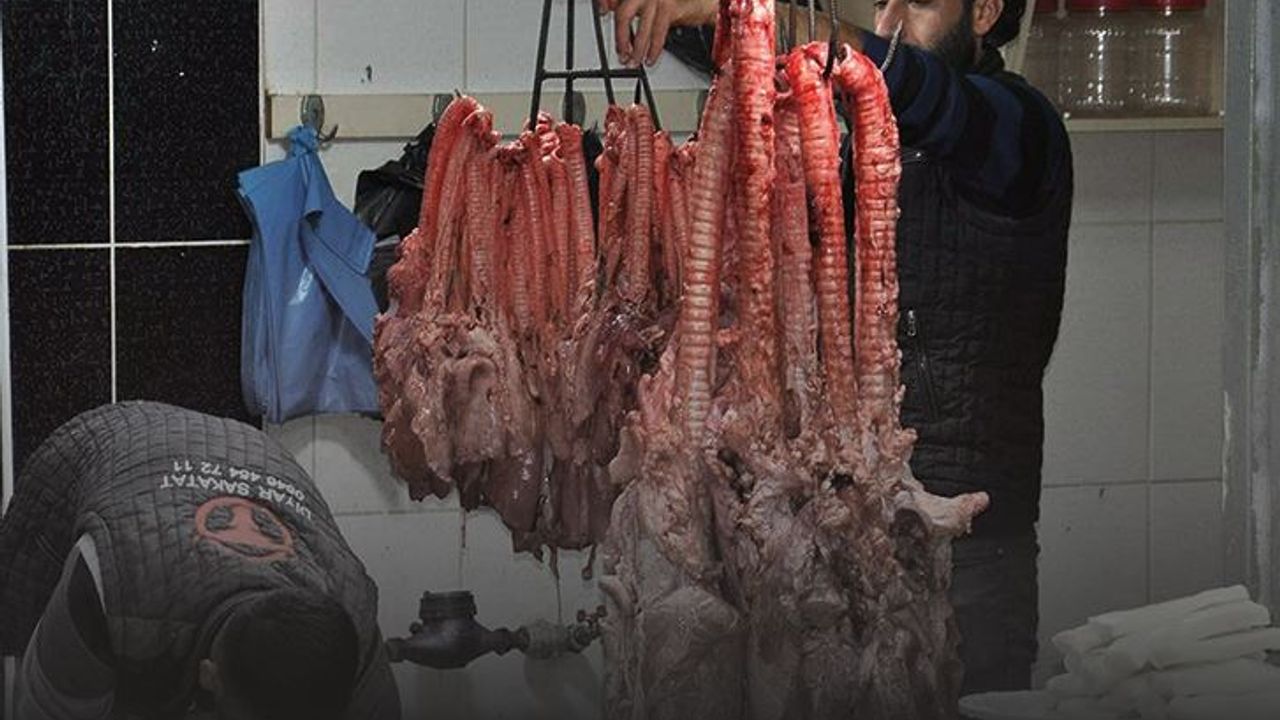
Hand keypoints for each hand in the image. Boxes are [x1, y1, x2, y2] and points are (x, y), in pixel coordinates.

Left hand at [596, 0, 717, 67]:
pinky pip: (658, 32)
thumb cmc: (671, 2)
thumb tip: (611, 14)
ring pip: (641, 26)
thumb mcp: (648, 1)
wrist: (700, 1)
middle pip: (624, 14)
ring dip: (637, 49)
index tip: (602, 13)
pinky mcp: (670, 7)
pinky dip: (653, 49)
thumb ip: (631, 5)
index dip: (604, 3)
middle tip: (621, 53)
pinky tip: (650, 58)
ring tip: (634, 62)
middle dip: (620, 37)